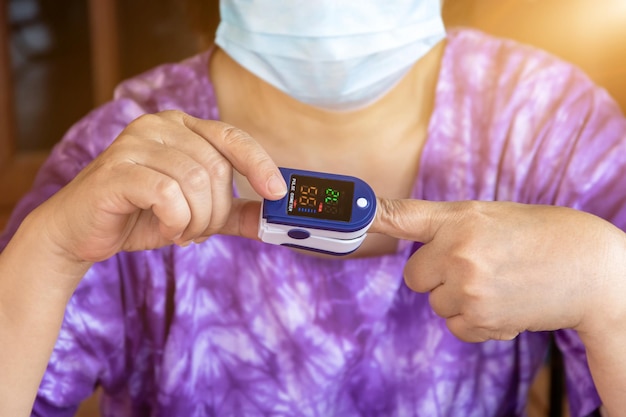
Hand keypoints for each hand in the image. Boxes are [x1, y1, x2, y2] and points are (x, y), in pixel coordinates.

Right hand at [35, 111, 285, 264]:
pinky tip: (166, 230)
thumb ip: (233, 213)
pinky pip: (168, 195)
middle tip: (198, 231)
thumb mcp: (195, 213)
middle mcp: (159, 125)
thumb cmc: (139, 215)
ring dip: (196, 221)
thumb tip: (273, 218)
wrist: (80, 230)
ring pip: (196, 183)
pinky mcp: (116, 170)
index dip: (259, 164)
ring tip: (179, 232)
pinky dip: (176, 222)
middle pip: (216, 169)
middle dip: (216, 212)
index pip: (233, 138)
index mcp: (182, 126)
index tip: (276, 193)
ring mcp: (134, 143)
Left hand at [371, 198, 625, 341]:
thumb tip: (402, 232)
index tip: (347, 217)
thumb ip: (445, 226)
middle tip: (474, 266)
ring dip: (458, 299)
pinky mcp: (480, 318)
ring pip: (435, 304)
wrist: (588, 268)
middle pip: (413, 277)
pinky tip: (503, 302)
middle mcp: (458, 250)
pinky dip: (474, 320)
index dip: (369, 218)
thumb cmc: (536, 236)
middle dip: (437, 275)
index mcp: (460, 217)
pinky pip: (454, 326)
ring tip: (497, 283)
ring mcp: (468, 286)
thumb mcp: (488, 217)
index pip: (402, 216)